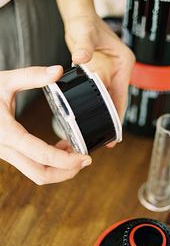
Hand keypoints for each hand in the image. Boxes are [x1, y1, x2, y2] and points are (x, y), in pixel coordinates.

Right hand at [0, 66, 91, 184]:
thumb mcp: (5, 80)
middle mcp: (5, 148)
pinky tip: (60, 147)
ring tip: (75, 152)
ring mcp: (5, 153)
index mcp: (7, 133)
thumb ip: (32, 76)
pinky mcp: (8, 151)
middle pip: (41, 174)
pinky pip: (30, 165)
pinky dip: (49, 162)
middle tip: (85, 159)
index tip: (86, 157)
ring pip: (35, 173)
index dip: (67, 161)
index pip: (42, 156)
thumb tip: (58, 71)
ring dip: (59, 168)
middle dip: (67, 172)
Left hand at [64, 12, 134, 122]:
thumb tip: (82, 59)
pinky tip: (89, 114)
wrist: (79, 17)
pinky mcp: (101, 73)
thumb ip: (84, 46)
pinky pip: (100, 92)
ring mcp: (111, 72)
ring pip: (109, 98)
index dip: (119, 113)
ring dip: (104, 113)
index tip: (116, 132)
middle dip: (113, 118)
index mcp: (123, 62)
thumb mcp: (85, 33)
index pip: (122, 93)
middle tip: (107, 139)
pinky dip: (95, 104)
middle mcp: (119, 69)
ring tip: (98, 131)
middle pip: (118, 99)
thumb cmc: (85, 22)